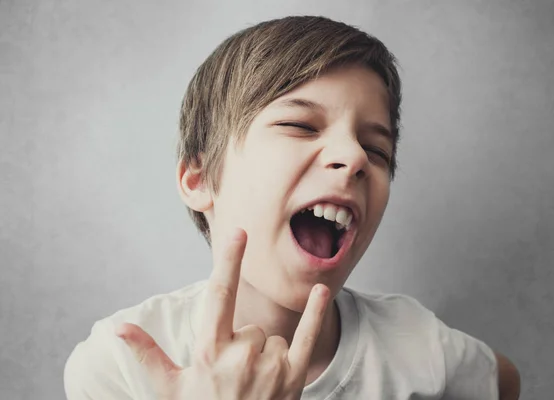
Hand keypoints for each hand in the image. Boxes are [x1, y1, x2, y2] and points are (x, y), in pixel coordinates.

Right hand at [115, 228, 329, 399]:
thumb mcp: (168, 389)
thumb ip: (147, 353)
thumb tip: (117, 326)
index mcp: (209, 352)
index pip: (219, 294)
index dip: (228, 261)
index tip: (238, 232)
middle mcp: (241, 355)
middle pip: (249, 325)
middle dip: (242, 343)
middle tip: (232, 375)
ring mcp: (269, 366)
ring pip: (272, 337)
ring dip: (263, 353)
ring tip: (250, 384)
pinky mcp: (293, 378)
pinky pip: (307, 336)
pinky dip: (316, 313)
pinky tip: (322, 290)